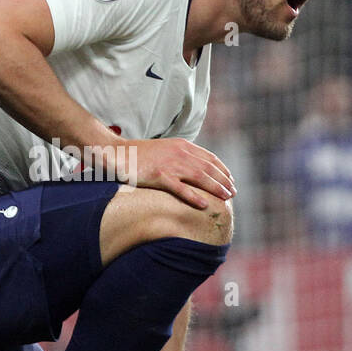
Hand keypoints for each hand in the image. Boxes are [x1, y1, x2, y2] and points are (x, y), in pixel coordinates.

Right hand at [116, 137, 233, 209]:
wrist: (119, 152)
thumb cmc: (142, 155)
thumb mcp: (166, 149)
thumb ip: (182, 156)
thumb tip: (197, 168)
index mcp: (183, 146)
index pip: (210, 158)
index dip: (223, 170)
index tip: (231, 180)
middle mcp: (179, 153)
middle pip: (208, 168)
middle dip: (223, 181)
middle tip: (232, 192)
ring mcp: (170, 164)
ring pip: (199, 177)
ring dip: (215, 188)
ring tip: (226, 198)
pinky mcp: (158, 176)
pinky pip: (180, 188)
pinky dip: (193, 197)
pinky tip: (204, 204)